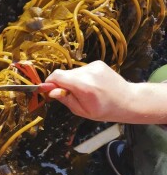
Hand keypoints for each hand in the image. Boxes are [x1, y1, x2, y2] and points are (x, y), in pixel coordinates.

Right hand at [45, 60, 166, 123]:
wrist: (127, 100)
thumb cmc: (104, 110)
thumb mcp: (82, 111)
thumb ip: (65, 99)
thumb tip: (51, 91)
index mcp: (83, 87)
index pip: (57, 76)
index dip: (49, 82)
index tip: (48, 89)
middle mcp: (88, 73)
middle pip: (64, 74)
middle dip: (63, 84)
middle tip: (70, 95)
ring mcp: (93, 66)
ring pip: (73, 72)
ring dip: (73, 80)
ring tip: (85, 91)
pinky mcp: (97, 63)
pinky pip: (82, 70)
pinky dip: (82, 77)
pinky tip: (92, 85)